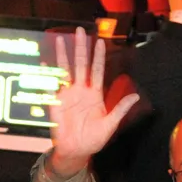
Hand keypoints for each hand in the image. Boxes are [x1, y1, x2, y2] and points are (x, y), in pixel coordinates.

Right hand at [48, 28, 138, 177]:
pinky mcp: (56, 102)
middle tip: (80, 30)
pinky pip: (52, 85)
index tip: (100, 42)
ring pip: (66, 70)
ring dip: (64, 54)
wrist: (76, 151)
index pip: (97, 71)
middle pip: (81, 65)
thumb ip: (120, 109)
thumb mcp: (110, 124)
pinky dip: (49, 73)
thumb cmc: (93, 139)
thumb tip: (135, 97)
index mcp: (95, 94)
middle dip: (81, 48)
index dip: (98, 57)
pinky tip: (45, 61)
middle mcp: (81, 91)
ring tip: (62, 38)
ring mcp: (68, 95)